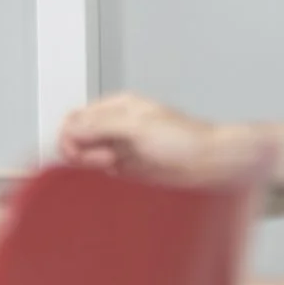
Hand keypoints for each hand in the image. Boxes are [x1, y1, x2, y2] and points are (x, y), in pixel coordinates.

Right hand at [56, 92, 271, 185]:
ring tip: (115, 166)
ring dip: (94, 165)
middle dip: (83, 151)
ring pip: (89, 157)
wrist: (214, 165)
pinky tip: (116, 177)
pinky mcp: (130, 170)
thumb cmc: (188, 140)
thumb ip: (99, 126)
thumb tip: (68, 130)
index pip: (75, 118)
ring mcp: (123, 149)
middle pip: (78, 138)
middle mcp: (117, 126)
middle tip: (103, 159)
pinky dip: (102, 177)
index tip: (76, 151)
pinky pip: (103, 174)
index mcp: (117, 107)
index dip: (69, 136)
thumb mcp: (137, 127)